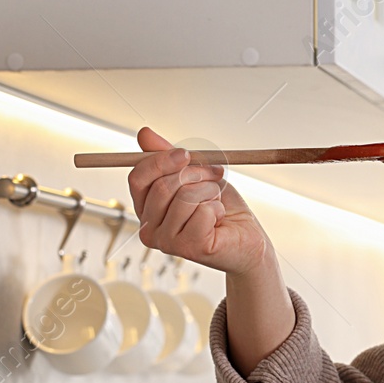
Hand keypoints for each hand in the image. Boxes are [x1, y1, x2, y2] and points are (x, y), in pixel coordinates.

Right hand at [127, 126, 271, 275]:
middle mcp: (150, 228)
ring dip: (210, 192)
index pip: (138, 177)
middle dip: (196, 174)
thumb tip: (144, 134)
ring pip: (185, 197)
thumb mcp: (194, 174)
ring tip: (216, 203)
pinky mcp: (189, 248)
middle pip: (163, 186)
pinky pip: (203, 211)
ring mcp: (167, 242)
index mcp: (146, 209)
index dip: (161, 160)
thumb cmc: (220, 209)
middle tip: (214, 177)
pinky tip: (219, 220)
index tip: (185, 154)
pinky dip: (218, 208)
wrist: (246, 238)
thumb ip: (169, 156)